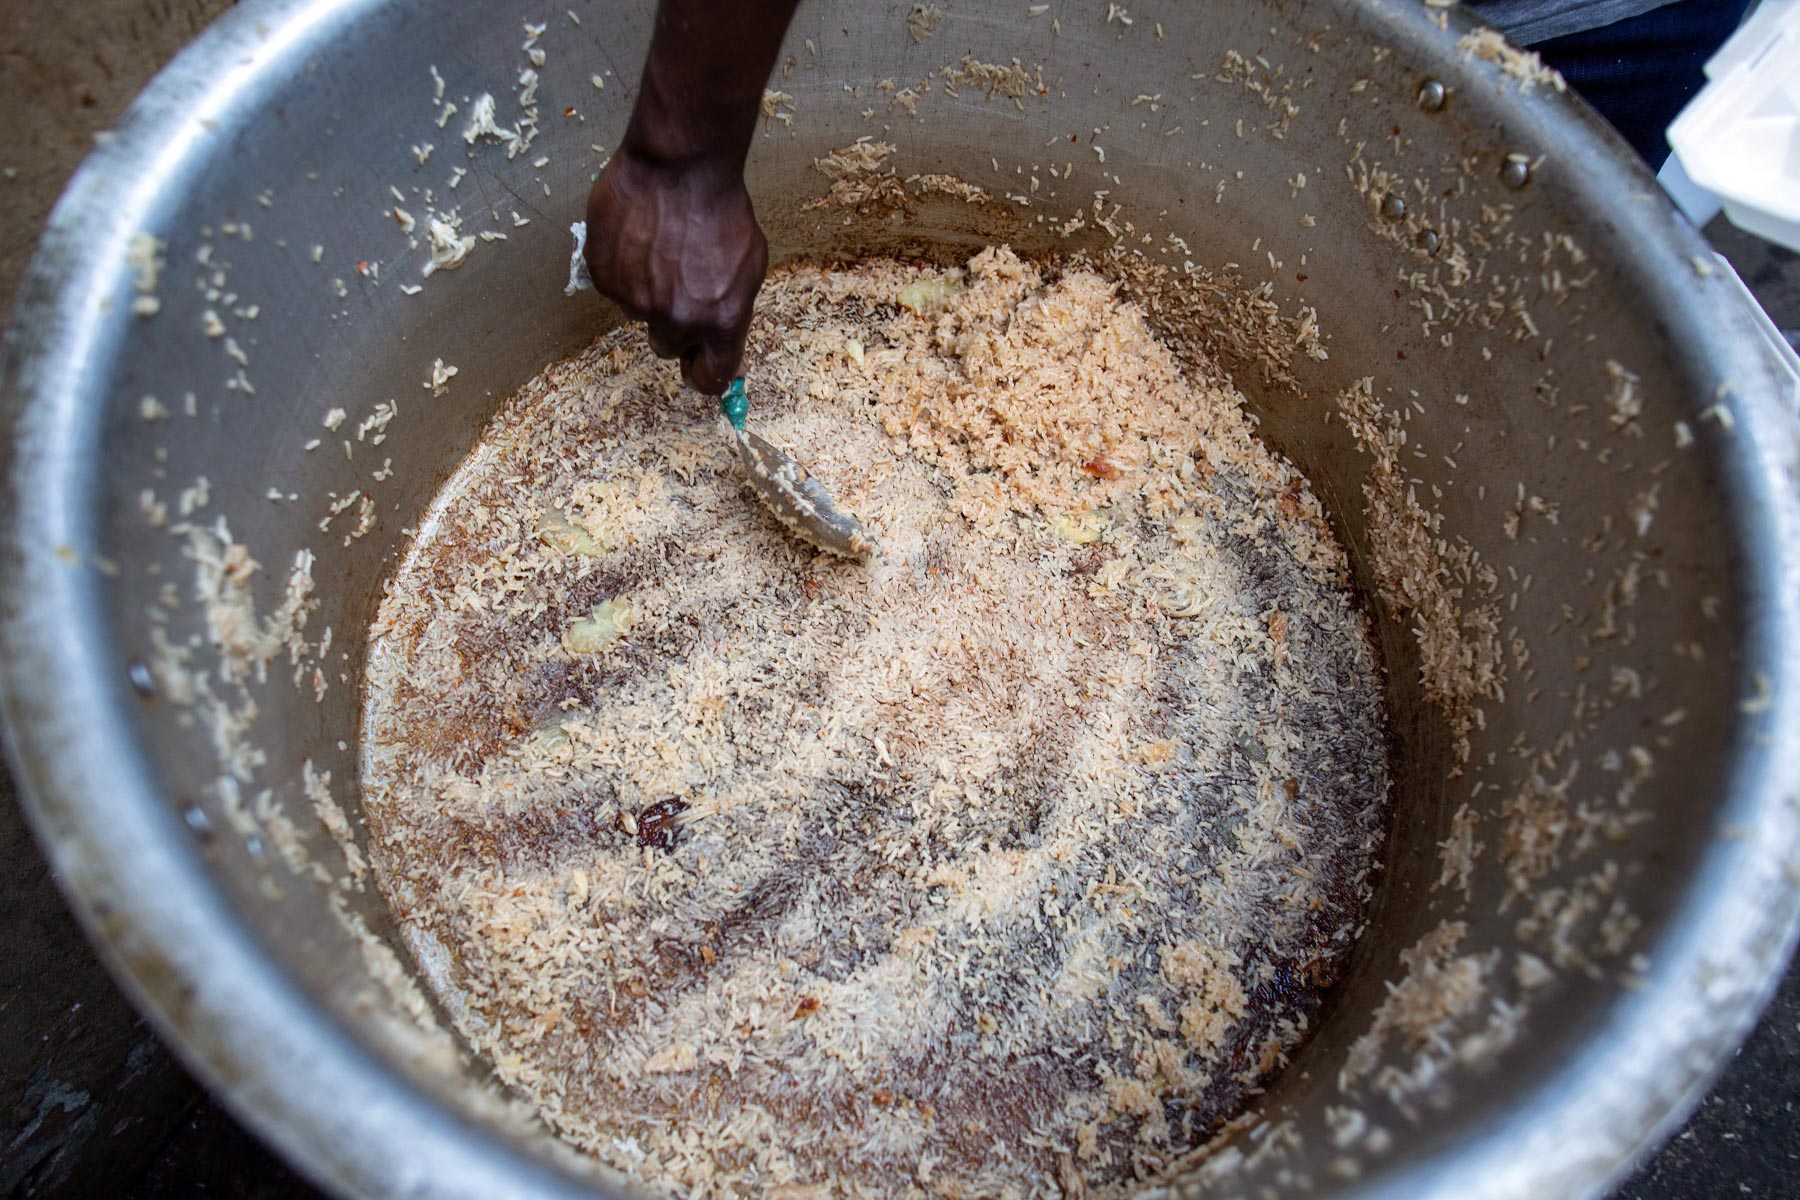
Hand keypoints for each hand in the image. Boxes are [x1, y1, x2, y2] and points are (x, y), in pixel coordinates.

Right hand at [584, 149, 767, 395]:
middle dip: (674, 326)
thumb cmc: (722, 208)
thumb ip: (734, 314)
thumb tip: (730, 356)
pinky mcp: (605, 278)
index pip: (710, 379)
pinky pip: (614, 287)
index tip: (699, 365)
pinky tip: (637, 237)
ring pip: (639, 313)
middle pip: (668, 347)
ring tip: (659, 247)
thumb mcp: (750, 267)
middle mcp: (677, 319)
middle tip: (678, 286)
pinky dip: (622, 267)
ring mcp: (637, 301)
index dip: (703, 373)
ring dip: (647, 290)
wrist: (681, 163)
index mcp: (720, 321)